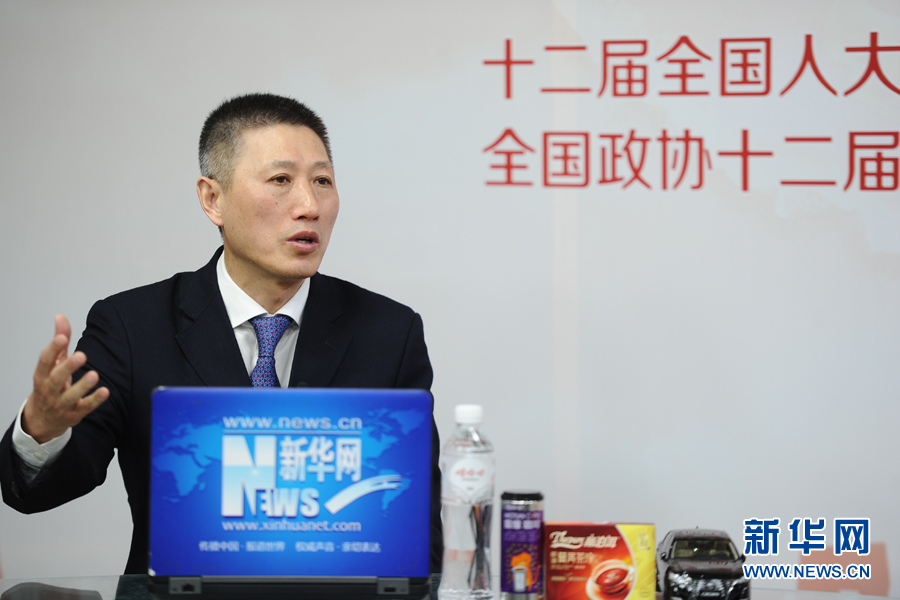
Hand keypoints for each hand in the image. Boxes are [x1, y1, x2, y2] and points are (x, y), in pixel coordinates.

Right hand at [22, 315, 109, 443]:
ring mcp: (61, 404)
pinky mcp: (74, 414)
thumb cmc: (49, 386)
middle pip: (56, 378)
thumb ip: (59, 342)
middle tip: (81, 355)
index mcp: (42, 375)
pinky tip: (105, 391)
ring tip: (94, 374)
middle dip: (68, 367)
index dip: (52, 349)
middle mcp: (49, 390)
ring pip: (70, 395)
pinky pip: (85, 407)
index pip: (44, 361)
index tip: (61, 338)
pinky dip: (94, 400)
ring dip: (82, 386)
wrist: (42, 420)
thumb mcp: (51, 365)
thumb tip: (60, 317)